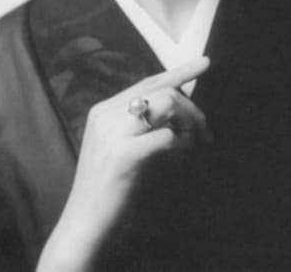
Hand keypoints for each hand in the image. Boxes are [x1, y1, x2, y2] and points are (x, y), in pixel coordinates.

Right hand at [36, 56, 210, 271]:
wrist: (83, 227)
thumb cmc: (107, 191)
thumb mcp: (117, 148)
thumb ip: (138, 126)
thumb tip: (176, 110)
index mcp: (103, 110)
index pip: (148, 82)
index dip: (179, 71)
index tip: (205, 63)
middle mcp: (106, 115)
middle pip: (163, 91)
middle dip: (193, 110)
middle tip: (207, 136)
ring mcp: (113, 133)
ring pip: (167, 105)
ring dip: (190, 126)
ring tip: (194, 149)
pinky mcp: (124, 155)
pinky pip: (167, 137)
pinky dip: (182, 148)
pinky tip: (179, 164)